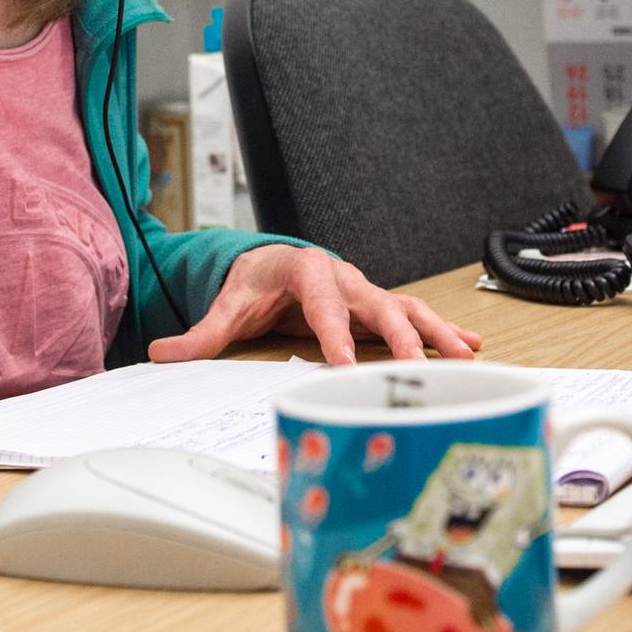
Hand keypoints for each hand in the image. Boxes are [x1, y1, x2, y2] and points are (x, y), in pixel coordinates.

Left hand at [147, 246, 484, 365]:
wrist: (271, 264)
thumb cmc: (254, 284)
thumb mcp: (228, 306)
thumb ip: (200, 334)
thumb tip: (160, 352)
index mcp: (306, 273)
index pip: (322, 302)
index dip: (334, 332)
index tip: (343, 363)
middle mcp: (344, 278)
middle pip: (378, 304)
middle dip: (399, 336)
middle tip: (416, 368)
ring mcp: (365, 292)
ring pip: (407, 308)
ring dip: (435, 332)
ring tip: (463, 356)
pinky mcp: (377, 307)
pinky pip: (416, 316)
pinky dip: (444, 329)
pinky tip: (471, 347)